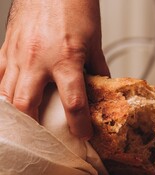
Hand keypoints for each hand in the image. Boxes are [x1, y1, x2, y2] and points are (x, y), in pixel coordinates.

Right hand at [0, 0, 109, 139]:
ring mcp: (18, 55)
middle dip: (37, 128)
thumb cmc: (74, 6)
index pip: (73, 103)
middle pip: (28, 105)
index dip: (79, 124)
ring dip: (18, 114)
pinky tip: (10, 101)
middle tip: (47, 137)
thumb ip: (97, 68)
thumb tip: (102, 86)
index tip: (83, 135)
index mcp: (66, 60)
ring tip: (28, 126)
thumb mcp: (94, 41)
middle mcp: (38, 60)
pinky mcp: (6, 48)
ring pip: (7, 94)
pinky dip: (3, 92)